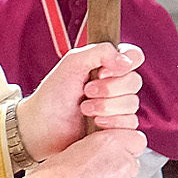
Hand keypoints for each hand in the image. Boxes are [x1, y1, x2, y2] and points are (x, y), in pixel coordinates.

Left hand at [16, 43, 143, 159]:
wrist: (43, 125)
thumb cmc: (54, 94)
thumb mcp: (73, 62)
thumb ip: (100, 51)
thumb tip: (125, 59)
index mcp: (107, 65)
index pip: (134, 56)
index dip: (126, 63)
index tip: (103, 71)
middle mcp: (115, 84)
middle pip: (134, 81)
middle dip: (109, 89)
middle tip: (87, 91)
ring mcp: (117, 106)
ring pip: (132, 104)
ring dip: (106, 106)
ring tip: (85, 108)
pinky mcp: (117, 126)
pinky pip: (130, 124)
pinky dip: (111, 122)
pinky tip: (95, 123)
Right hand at [23, 129, 145, 177]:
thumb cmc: (53, 177)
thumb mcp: (77, 147)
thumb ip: (101, 148)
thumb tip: (108, 153)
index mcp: (111, 142)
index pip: (136, 141)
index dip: (125, 150)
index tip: (118, 156)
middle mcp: (122, 162)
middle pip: (131, 165)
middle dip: (119, 172)